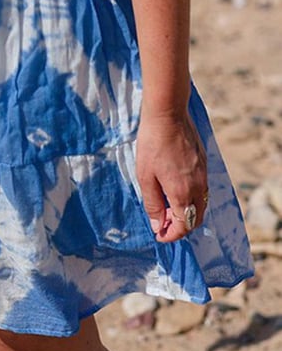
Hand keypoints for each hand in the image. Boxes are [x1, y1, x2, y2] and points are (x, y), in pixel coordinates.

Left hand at [136, 109, 207, 242]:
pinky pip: (201, 189)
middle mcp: (198, 187)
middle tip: (161, 222)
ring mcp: (203, 174)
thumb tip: (158, 226)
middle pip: (196, 218)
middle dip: (179, 226)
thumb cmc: (152, 144)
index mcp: (183, 193)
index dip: (171, 235)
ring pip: (200, 204)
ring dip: (186, 211)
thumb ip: (153, 204)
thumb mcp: (145, 176)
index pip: (184, 226)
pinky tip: (174, 189)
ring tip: (165, 206)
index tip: (159, 235)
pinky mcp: (203, 163)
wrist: (168, 115)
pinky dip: (190, 197)